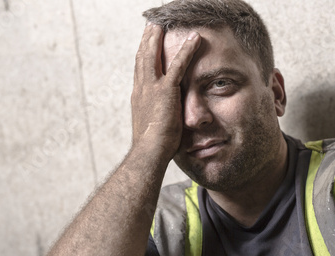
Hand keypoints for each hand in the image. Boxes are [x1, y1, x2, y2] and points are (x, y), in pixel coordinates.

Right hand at [131, 23, 200, 161]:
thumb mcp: (151, 130)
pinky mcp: (166, 91)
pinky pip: (179, 65)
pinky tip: (195, 38)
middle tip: (150, 27)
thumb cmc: (151, 149)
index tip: (144, 46)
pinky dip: (187, 50)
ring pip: (154, 55)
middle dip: (147, 41)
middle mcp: (142, 89)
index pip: (140, 72)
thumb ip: (157, 120)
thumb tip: (162, 124)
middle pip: (143, 58)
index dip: (142, 57)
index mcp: (139, 98)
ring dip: (159, 38)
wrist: (148, 153)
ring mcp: (152, 88)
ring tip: (165, 25)